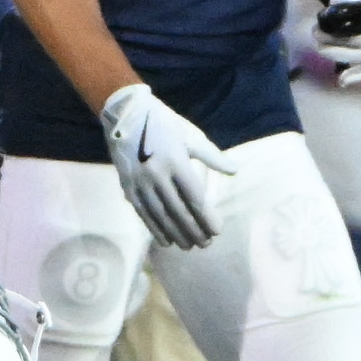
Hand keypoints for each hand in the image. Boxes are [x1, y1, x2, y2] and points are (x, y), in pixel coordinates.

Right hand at [102, 83, 236, 248]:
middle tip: (206, 244)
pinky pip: (142, 213)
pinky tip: (166, 240)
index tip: (217, 230)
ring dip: (176, 233)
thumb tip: (234, 171)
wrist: (126, 113)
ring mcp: (140, 182)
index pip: (194, 197)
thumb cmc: (164, 123)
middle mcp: (156, 174)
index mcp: (175, 161)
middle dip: (193, 230)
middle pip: (178, 210)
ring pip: (160, 215)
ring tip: (188, 246)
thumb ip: (212, 156)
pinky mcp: (127, 186)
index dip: (206, 217)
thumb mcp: (191, 135)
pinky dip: (154, 228)